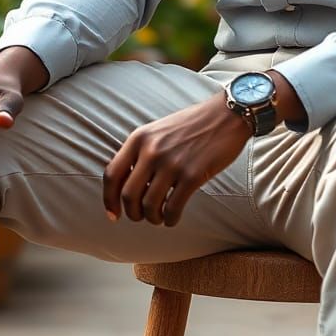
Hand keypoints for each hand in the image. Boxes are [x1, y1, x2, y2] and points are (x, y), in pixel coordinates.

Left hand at [103, 93, 250, 226]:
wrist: (225, 115)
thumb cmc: (192, 125)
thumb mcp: (158, 130)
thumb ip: (141, 152)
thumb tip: (126, 186)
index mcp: (139, 138)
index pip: (112, 175)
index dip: (109, 200)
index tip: (114, 215)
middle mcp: (152, 150)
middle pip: (128, 196)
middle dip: (133, 214)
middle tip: (142, 216)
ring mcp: (172, 163)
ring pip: (149, 206)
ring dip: (152, 218)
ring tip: (160, 216)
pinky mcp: (192, 175)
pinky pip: (173, 208)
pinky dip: (170, 219)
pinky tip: (173, 217)